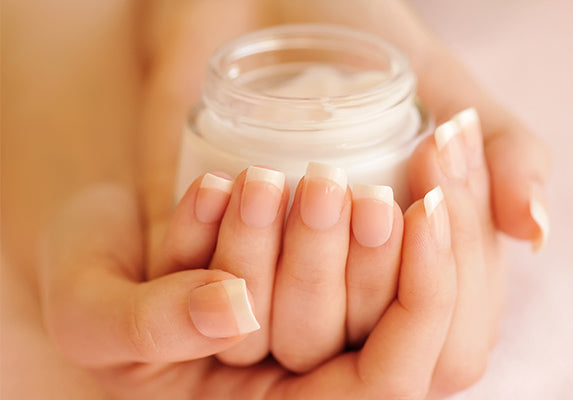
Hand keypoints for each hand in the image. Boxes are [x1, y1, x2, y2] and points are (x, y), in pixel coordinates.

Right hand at [41, 175, 457, 399]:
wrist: (97, 248)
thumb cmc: (92, 290)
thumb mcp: (94, 317)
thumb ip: (152, 325)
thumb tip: (231, 307)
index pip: (383, 381)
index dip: (420, 302)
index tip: (421, 210)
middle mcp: (298, 370)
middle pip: (370, 323)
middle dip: (363, 250)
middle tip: (321, 180)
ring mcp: (301, 316)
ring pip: (366, 284)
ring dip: (340, 222)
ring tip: (297, 174)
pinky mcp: (300, 265)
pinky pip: (345, 244)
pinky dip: (326, 202)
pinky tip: (269, 171)